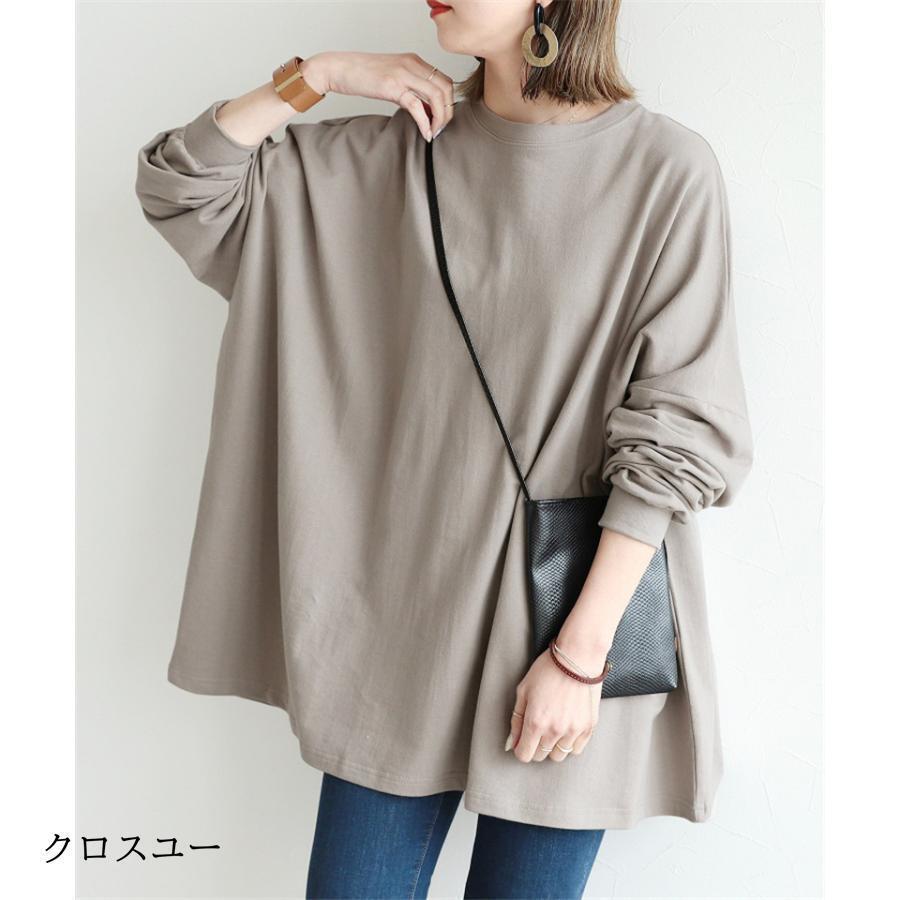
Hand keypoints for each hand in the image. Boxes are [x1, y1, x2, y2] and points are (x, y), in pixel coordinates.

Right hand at [303, 51, 454, 139]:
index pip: (444, 80)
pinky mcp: (392, 86)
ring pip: (436, 96)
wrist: (339, 68)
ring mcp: (403, 74)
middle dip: (448, 112)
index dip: (449, 102)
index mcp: (415, 61)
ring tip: (434, 133)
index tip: (442, 119)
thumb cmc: (363, 75)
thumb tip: (426, 109)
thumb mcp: (393, 77)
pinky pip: (417, 106)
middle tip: (441, 129)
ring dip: (440, 119)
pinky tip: (425, 133)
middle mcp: (413, 64)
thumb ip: (410, 88)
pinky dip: (425, 123)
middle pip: (446, 88)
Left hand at [504, 649, 602, 762]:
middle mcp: (555, 731)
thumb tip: (512, 743)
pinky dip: (569, 743)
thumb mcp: (524, 690)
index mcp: (535, 722)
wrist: (577, 657)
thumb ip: (516, 719)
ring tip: (553, 726)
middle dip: (535, 746)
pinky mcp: (588, 727)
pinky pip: (576, 749)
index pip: (524, 755)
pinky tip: (566, 727)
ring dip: (553, 746)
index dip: (520, 748)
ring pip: (559, 756)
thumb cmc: (548, 669)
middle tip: (538, 727)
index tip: (522, 740)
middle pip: (541, 756)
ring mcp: (573, 730)